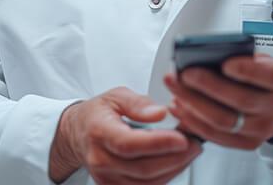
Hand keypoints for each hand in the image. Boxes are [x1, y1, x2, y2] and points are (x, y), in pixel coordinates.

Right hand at [49, 87, 202, 184]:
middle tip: (195, 142)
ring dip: (176, 167)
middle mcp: (100, 160)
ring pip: (150, 181)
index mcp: (98, 132)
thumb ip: (138, 103)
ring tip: (189, 150)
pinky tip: (175, 161)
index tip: (182, 137)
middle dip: (177, 157)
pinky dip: (166, 175)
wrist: (77, 135)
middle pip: (144, 167)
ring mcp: (107, 178)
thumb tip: (160, 113)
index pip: (129, 144)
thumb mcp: (115, 96)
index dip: (158, 144)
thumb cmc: (97, 114)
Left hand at [163, 53, 272, 148]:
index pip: (270, 76)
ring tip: (175, 88)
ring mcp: (261, 129)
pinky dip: (192, 121)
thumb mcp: (257, 60)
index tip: (225, 63)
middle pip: (240, 100)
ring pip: (223, 121)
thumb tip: (203, 55)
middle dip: (207, 86)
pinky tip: (179, 106)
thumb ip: (238, 56)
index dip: (247, 70)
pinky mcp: (245, 143)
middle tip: (183, 74)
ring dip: (193, 104)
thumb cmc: (260, 79)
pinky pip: (215, 135)